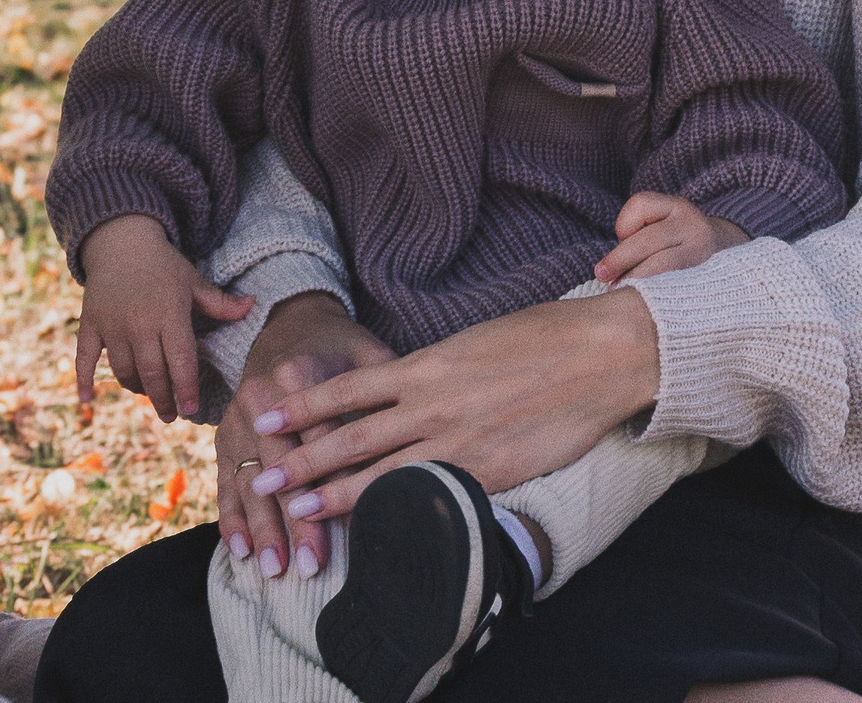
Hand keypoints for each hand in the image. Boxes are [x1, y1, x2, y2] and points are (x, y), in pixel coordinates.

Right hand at [76, 215, 253, 420]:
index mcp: (169, 314)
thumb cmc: (163, 265)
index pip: (180, 360)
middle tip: (171, 415)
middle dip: (163, 398)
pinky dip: (83, 380)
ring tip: (149, 395)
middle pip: (151, 372)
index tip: (191, 408)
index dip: (186, 387)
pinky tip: (86, 400)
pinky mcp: (90, 324)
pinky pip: (84, 357)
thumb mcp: (193, 281)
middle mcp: (139, 323)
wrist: (121, 241)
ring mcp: (112, 325)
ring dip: (136, 387)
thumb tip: (253, 306)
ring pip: (123, 369)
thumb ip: (220, 302)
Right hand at [217, 292, 396, 578]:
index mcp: (299, 375)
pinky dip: (230, 518)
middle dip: (294, 521)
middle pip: (282, 468)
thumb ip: (390, 391)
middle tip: (310, 566)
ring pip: (249, 482)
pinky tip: (239, 552)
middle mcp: (261, 397)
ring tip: (277, 570)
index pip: (322, 440)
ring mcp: (236, 418)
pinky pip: (224, 480)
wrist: (288, 323)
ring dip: (263, 530)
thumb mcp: (366, 352)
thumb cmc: (339, 344)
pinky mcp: (223, 434)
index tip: (350, 523)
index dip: (336, 484)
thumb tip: (428, 433)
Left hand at [252, 285, 659, 526]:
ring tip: (297, 508)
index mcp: (429, 363)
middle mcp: (434, 404)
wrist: (601, 356)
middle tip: (259, 474)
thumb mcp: (478, 340)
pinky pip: (432, 494)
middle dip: (300, 459)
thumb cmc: (547, 337)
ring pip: (382, 474)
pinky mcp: (489, 471)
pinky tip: (375, 524)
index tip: (266, 415)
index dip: (303, 405)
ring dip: (333, 494)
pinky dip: (397, 509)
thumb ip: (439, 367)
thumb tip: (410, 382)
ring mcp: (460, 441)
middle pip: (351, 437)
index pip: (349, 388)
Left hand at [595, 191, 749, 283]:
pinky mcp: (706, 279)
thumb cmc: (675, 245)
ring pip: (660, 266)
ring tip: (619, 292)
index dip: (624, 225)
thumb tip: (605, 271)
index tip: (624, 239)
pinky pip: (672, 287)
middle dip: (618, 260)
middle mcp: (693, 226)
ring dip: (634, 281)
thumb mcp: (661, 226)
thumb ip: (637, 239)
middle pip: (646, 241)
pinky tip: (645, 300)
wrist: (724, 257)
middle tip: (602, 276)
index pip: (640, 205)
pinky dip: (653, 292)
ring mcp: (702, 254)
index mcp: (677, 207)